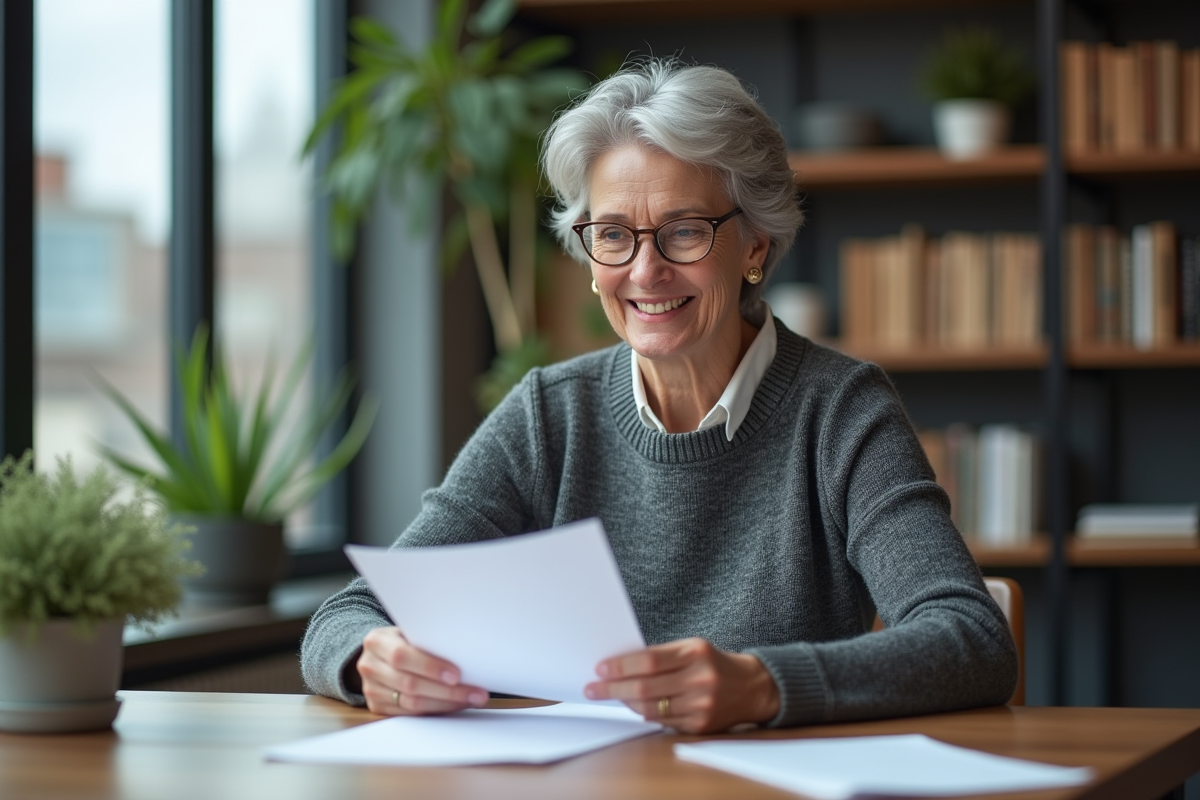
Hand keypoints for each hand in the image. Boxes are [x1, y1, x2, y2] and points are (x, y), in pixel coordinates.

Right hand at [356, 626, 488, 715]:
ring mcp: (371, 690)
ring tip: (471, 699)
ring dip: (446, 704)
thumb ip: (427, 639)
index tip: (456, 674)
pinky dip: (436, 711)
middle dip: (447, 691)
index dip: (430, 667)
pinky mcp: (377, 707)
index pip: (402, 656)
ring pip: (412, 704)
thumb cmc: (403, 639)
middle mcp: (370, 666)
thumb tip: (466, 651)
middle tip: (476, 693)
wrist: (378, 653)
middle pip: (410, 684)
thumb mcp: (409, 631)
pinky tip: (455, 705)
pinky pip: (410, 715)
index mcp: (377, 641)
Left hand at [583, 637, 779, 733]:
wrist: (752, 687)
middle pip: (645, 687)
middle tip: (594, 689)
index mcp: (695, 652)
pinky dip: (645, 714)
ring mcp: (701, 704)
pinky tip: (635, 706)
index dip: (620, 666)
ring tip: (612, 697)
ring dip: (626, 703)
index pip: (648, 661)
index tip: (600, 669)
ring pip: (651, 708)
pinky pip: (663, 721)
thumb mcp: (692, 648)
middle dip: (614, 689)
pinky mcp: (701, 725)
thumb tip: (620, 666)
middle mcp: (699, 679)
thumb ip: (661, 656)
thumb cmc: (713, 663)